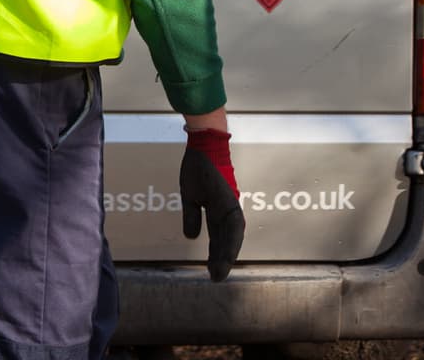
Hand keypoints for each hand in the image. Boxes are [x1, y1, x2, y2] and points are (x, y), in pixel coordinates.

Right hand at [180, 127, 244, 281]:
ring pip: (232, 235)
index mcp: (219, 208)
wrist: (203, 144)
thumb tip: (191, 237)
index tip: (212, 270)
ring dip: (227, 255)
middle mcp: (228, 208)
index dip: (217, 253)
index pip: (219, 235)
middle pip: (227, 239)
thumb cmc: (198, 166)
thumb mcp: (190, 196)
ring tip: (219, 272)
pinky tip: (226, 254)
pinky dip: (230, 241)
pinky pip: (232, 224)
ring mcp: (230, 204)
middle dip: (222, 259)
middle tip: (216, 279)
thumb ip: (192, 216)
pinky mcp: (229, 199)